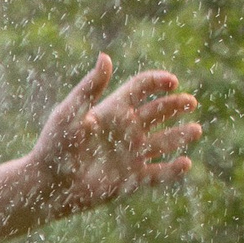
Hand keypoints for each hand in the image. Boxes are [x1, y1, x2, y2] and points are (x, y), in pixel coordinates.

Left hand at [27, 54, 202, 215]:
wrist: (47, 185)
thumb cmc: (54, 146)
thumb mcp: (71, 113)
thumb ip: (90, 87)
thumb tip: (105, 57)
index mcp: (113, 110)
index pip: (142, 88)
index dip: (158, 82)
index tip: (173, 82)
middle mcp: (126, 130)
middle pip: (159, 111)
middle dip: (176, 105)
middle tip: (190, 103)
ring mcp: (131, 155)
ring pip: (164, 141)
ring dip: (181, 135)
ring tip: (196, 130)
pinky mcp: (131, 180)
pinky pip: (158, 174)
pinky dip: (172, 170)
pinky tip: (185, 164)